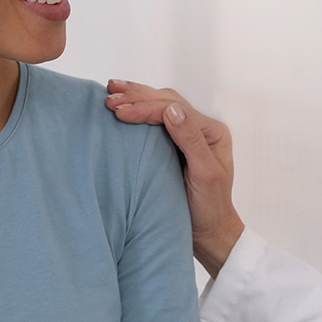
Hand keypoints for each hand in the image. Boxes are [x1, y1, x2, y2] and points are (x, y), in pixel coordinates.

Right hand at [106, 80, 244, 277]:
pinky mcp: (174, 143)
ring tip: (111, 90)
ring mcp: (188, 134)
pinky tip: (124, 103)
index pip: (175, 110)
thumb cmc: (209, 208)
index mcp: (212, 132)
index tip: (119, 113)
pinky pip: (156, 119)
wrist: (209, 232)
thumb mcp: (205, 176)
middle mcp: (201, 128)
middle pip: (167, 101)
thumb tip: (171, 110)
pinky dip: (139, 108)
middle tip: (109, 99)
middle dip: (137, 97)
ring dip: (136, 96)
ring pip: (160, 104)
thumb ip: (190, 141)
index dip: (146, 108)